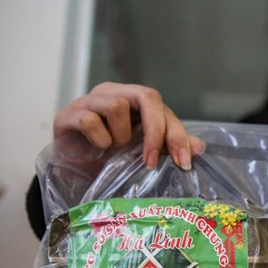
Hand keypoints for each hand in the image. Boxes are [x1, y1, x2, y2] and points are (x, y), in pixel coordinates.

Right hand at [53, 82, 204, 169]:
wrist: (72, 174)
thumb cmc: (108, 160)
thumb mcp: (143, 153)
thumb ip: (169, 146)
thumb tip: (200, 147)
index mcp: (133, 100)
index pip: (162, 106)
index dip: (176, 133)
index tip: (184, 162)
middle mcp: (113, 93)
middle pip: (146, 96)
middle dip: (155, 132)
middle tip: (151, 162)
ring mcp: (89, 100)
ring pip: (116, 105)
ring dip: (120, 136)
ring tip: (113, 148)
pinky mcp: (67, 114)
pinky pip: (90, 119)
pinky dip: (98, 138)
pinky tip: (97, 148)